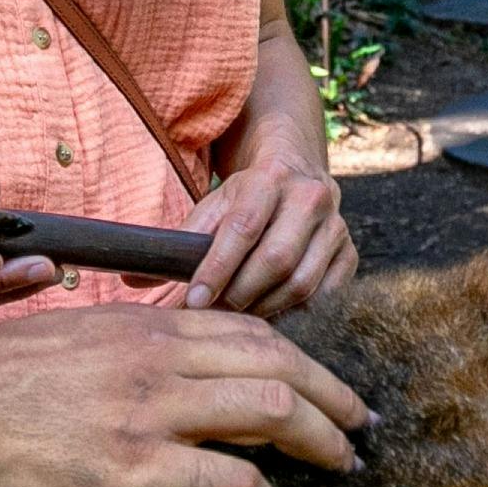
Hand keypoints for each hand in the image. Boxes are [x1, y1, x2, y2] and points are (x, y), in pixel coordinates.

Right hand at [0, 303, 368, 486]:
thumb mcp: (73, 343)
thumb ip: (126, 356)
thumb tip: (162, 385)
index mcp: (145, 325)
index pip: (253, 331)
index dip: (305, 361)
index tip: (329, 390)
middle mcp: (160, 357)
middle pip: (283, 365)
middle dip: (336, 399)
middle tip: (362, 432)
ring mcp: (150, 411)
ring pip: (274, 413)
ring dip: (321, 443)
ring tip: (343, 470)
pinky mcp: (133, 470)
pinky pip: (229, 482)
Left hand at [171, 159, 353, 320]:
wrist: (296, 172)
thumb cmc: (247, 197)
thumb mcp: (214, 204)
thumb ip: (181, 239)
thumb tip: (137, 279)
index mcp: (270, 178)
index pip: (242, 228)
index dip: (217, 269)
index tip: (194, 300)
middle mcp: (311, 197)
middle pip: (276, 260)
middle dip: (240, 294)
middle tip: (215, 311)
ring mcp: (336, 226)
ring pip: (302, 283)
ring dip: (265, 308)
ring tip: (238, 314)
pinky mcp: (350, 253)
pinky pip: (322, 296)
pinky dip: (292, 312)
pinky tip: (268, 312)